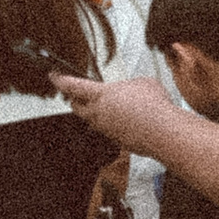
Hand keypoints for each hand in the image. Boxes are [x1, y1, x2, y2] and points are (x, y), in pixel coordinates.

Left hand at [51, 69, 181, 160]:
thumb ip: (131, 85)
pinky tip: (127, 122)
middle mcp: (99, 113)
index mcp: (101, 94)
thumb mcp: (142, 82)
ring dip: (96, 114)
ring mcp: (108, 129)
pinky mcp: (119, 141)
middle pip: (77, 107)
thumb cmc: (153, 105)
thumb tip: (133, 90)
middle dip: (74, 100)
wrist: (164, 131)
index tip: (54, 77)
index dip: (61, 80)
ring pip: (93, 121)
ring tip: (106, 108)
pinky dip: (115, 126)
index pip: (73, 86)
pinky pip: (111, 132)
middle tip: (75, 95)